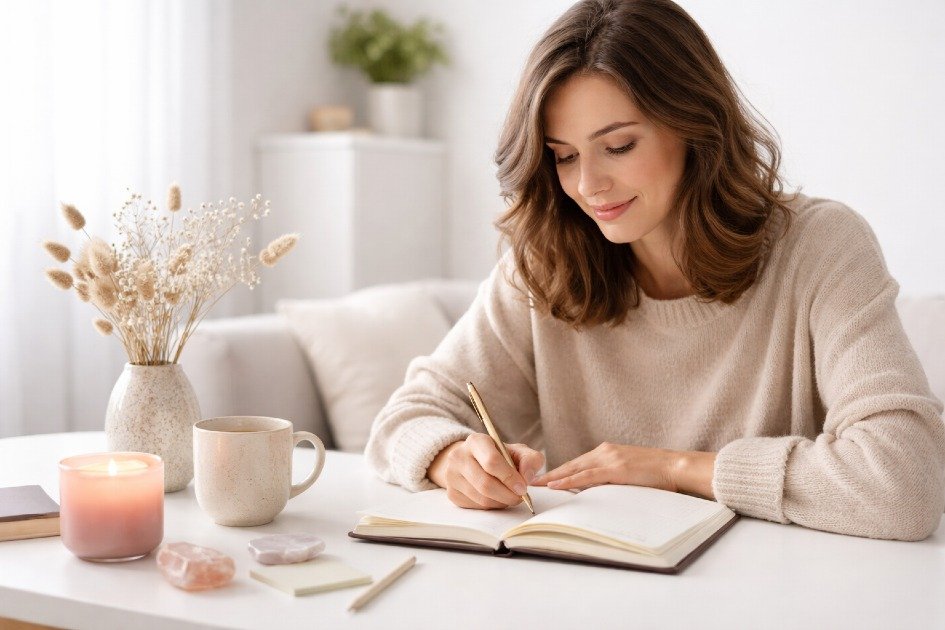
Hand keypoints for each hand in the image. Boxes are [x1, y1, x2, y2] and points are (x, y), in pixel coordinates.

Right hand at [427, 434, 544, 509]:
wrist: (473, 460)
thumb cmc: (500, 456)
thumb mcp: (517, 451)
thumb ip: (530, 459)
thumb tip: (527, 477)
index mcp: (476, 441)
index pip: (492, 461)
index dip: (510, 478)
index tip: (523, 488)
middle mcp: (458, 456)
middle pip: (485, 484)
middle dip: (507, 495)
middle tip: (519, 497)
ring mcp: (452, 476)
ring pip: (481, 498)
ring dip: (501, 502)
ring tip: (510, 497)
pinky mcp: (452, 493)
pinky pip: (476, 507)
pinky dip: (491, 506)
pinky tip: (497, 499)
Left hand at [531, 442, 716, 498]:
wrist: (676, 467)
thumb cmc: (656, 474)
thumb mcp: (629, 474)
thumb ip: (612, 478)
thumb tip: (596, 491)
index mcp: (608, 452)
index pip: (578, 463)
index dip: (560, 471)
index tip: (544, 478)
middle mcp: (605, 451)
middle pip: (571, 464)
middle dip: (551, 473)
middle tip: (532, 481)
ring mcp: (609, 458)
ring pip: (575, 469)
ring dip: (554, 477)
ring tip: (537, 485)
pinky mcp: (615, 468)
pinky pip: (586, 476)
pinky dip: (569, 481)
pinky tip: (556, 485)